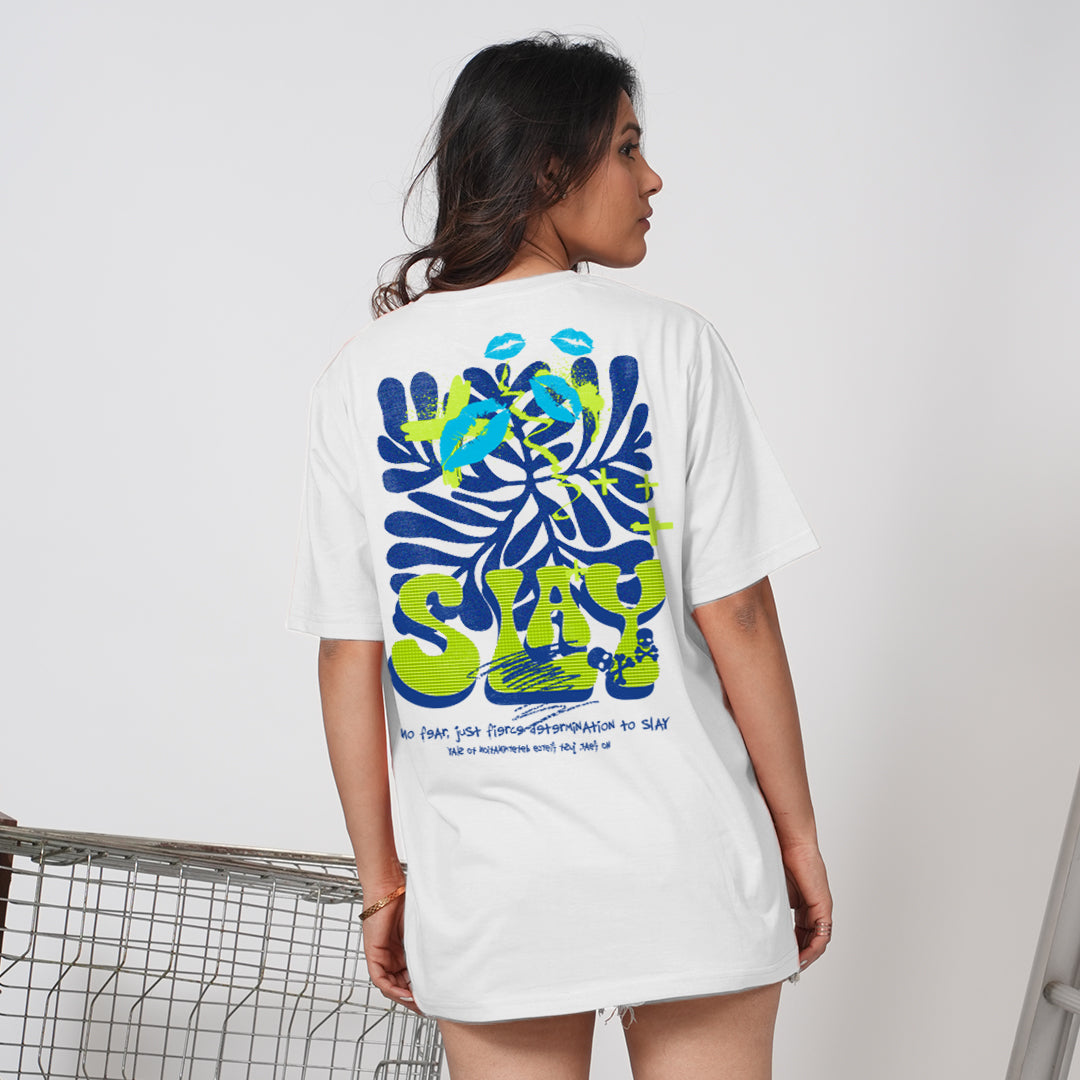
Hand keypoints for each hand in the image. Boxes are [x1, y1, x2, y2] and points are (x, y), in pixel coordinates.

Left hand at [360, 881, 424, 1017]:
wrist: (390, 887)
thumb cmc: (405, 900)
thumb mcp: (421, 930)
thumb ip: (427, 946)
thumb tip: (446, 956)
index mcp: (402, 950)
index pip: (409, 977)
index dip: (420, 990)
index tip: (433, 998)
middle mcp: (391, 956)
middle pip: (400, 985)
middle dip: (413, 999)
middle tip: (428, 1007)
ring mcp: (381, 955)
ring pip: (390, 986)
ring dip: (403, 998)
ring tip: (419, 1005)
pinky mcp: (373, 953)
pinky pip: (380, 979)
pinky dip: (392, 990)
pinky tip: (405, 994)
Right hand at [780, 841, 831, 973]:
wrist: (789, 840)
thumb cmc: (776, 855)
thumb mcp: (770, 887)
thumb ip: (768, 903)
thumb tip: (749, 917)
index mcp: (802, 902)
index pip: (799, 933)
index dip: (791, 948)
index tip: (779, 960)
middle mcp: (813, 906)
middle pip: (809, 940)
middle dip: (798, 957)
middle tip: (784, 971)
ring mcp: (820, 907)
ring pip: (817, 942)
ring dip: (805, 957)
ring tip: (790, 969)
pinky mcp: (823, 906)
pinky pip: (821, 936)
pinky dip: (812, 950)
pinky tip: (799, 958)